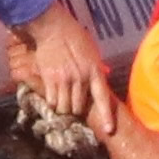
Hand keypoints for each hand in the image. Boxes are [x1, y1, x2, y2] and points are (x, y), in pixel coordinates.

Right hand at [9, 4, 115, 134]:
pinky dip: (51, 102)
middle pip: (78, 108)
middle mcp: (81, 78)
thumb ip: (97, 67)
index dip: (107, 116)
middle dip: (75, 110)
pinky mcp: (49, 79)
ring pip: (64, 108)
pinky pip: (52, 101)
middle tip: (71, 105)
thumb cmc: (74, 36)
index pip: (102, 98)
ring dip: (62, 108)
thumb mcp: (92, 51)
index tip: (108, 131)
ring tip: (60, 100)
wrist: (53, 28)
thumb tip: (104, 77)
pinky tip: (51, 95)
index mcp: (94, 71)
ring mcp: (65, 80)